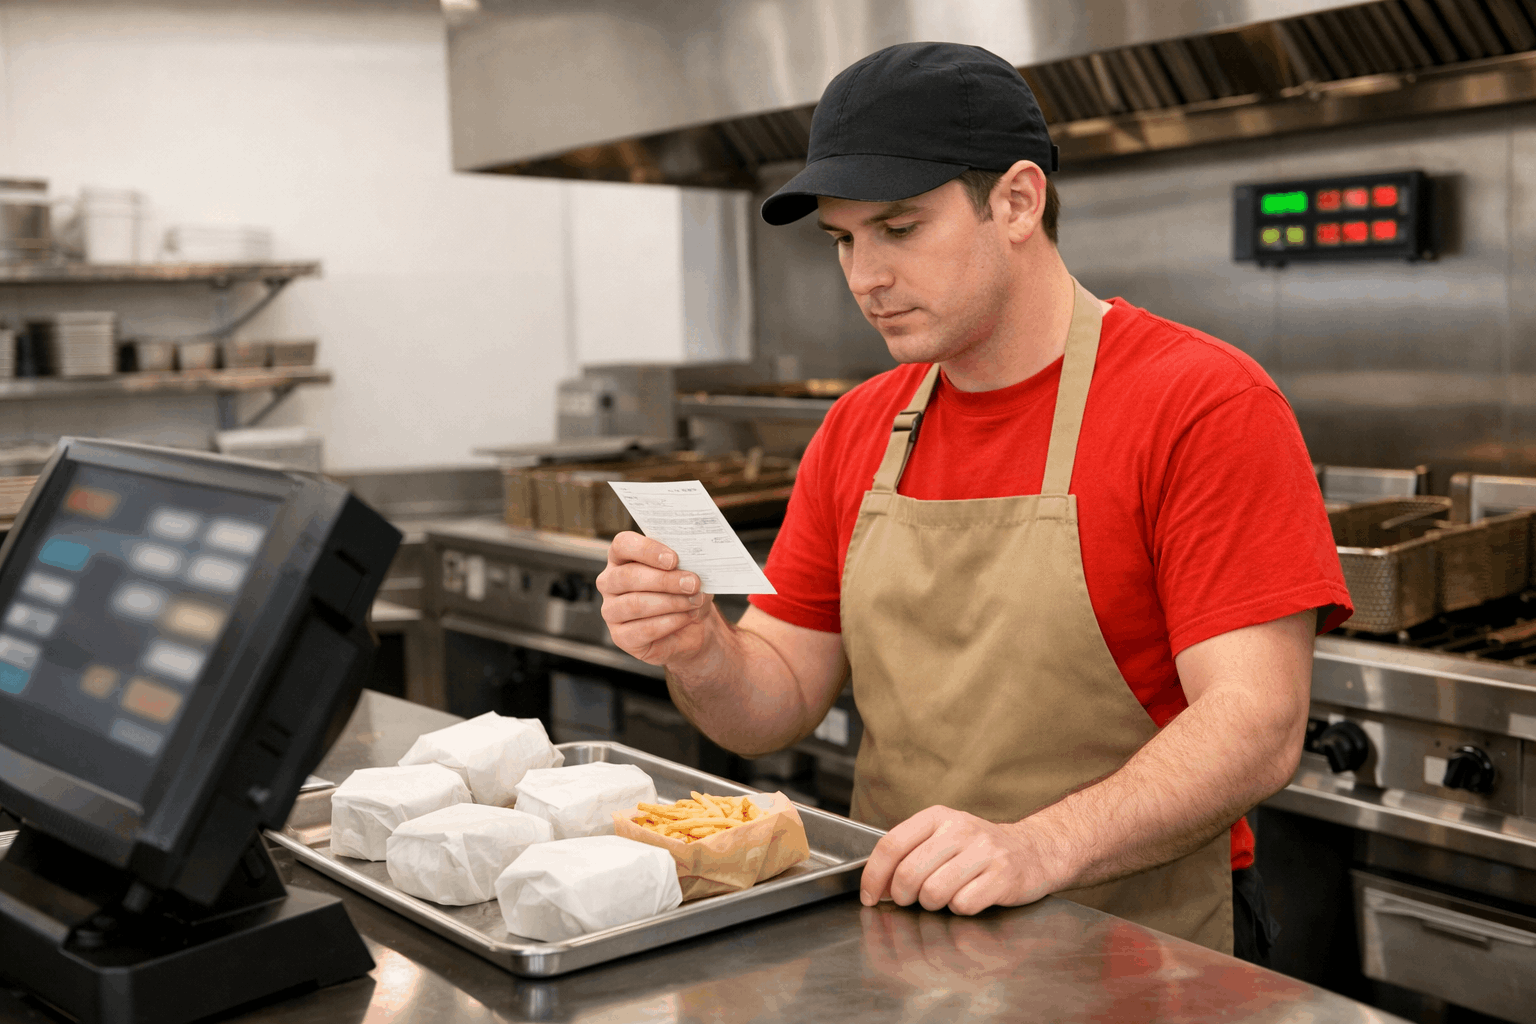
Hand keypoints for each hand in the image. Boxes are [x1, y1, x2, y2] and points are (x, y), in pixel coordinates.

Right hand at [597, 531, 716, 664]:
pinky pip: (643, 629)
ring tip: (695, 601)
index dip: (646, 550)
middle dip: (664, 580)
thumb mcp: (689, 572)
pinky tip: (687, 617)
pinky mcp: (621, 637)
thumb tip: (695, 563)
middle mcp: (610, 582)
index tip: (674, 559)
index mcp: (622, 557)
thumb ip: (687, 563)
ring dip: (671, 602)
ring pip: (635, 603)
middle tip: (693, 583)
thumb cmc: (685, 592)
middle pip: (628, 576)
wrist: (692, 626)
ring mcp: (611, 611)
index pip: (623, 545)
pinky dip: (670, 622)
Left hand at [859, 805, 1062, 915]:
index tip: (870, 897)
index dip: (874, 876)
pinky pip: (963, 904)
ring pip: (934, 892)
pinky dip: (960, 909)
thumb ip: (910, 854)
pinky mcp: (1003, 875)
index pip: (891, 844)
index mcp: (937, 816)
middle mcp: (960, 829)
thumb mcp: (942, 838)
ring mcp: (984, 851)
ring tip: (945, 896)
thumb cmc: (977, 850)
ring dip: (933, 904)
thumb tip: (877, 887)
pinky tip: (970, 898)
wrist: (1033, 851)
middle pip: (910, 873)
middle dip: (903, 897)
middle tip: (912, 900)